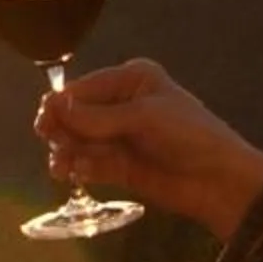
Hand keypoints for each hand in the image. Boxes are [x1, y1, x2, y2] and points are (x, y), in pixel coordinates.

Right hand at [37, 59, 262, 240]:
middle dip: (63, 130)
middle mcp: (121, 104)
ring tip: (64, 167)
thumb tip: (54, 105)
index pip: (83, 88)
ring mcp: (119, 136)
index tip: (44, 122)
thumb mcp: (143, 117)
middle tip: (56, 145)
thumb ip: (97, 116)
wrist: (218, 181)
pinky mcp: (118, 166)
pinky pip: (89, 163)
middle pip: (75, 115)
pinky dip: (81, 168)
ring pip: (78, 140)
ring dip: (68, 152)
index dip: (61, 104)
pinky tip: (80, 174)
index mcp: (131, 80)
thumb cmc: (188, 136)